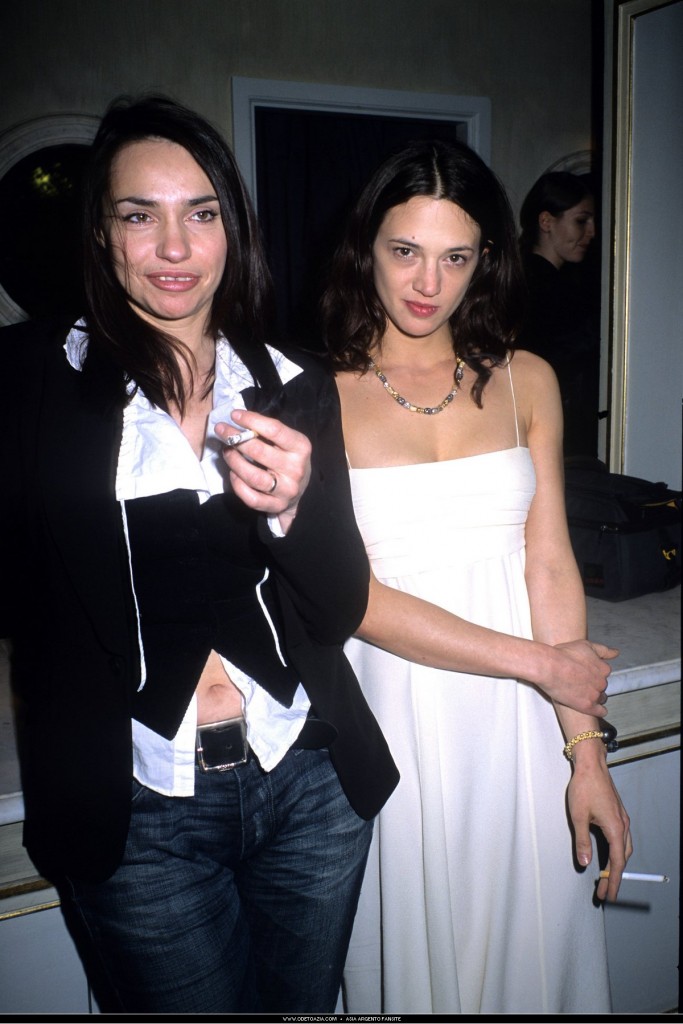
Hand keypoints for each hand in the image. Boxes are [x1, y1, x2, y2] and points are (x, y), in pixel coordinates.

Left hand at [216, 408, 311, 531]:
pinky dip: (238, 485)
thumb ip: (267, 432)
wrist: (299, 490)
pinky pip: (251, 498)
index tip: (235, 415)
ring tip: (226, 451)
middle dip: (236, 439)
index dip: (252, 420)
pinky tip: (233, 473)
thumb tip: (238, 420)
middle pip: (259, 452)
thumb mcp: (286, 442)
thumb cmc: (287, 458)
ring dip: (234, 461)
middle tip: (221, 431)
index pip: (275, 430)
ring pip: (253, 477)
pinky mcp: (277, 506)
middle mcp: (296, 469)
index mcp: (301, 447)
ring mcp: (286, 490)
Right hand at [536, 639, 617, 715]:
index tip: (585, 673)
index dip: (594, 673)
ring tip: (581, 693)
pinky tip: (592, 707)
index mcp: (603, 668)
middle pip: (601, 686)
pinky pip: (599, 711)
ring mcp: (595, 695)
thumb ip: (603, 650)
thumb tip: (616, 652)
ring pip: (601, 698)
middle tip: (579, 682)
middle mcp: (602, 682)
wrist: (548, 666)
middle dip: (593, 684)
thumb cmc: (563, 654)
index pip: (603, 673)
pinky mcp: (587, 706)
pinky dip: (598, 710)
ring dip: (594, 697)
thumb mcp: (585, 645)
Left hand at [567, 752, 632, 901]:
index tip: (610, 895)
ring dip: (616, 864)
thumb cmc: (584, 787)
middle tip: (605, 890)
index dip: (614, 881)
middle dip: (615, 876)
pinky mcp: (618, 813)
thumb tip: (585, 862)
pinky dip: (616, 851)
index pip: (617, 863)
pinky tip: (607, 853)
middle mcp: (623, 825)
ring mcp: (622, 819)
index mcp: (615, 828)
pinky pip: (621, 838)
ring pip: (624, 848)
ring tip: (606, 877)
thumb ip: (583, 841)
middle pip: (623, 858)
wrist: (591, 765)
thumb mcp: (578, 816)